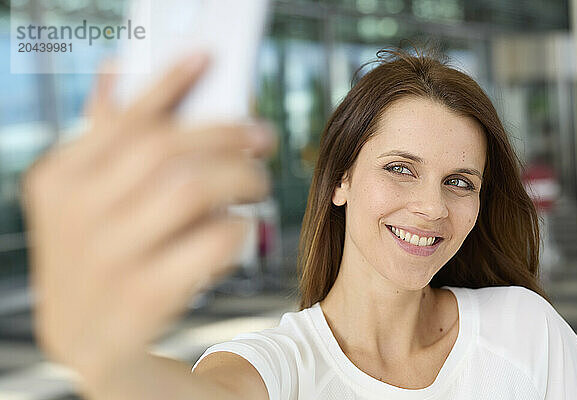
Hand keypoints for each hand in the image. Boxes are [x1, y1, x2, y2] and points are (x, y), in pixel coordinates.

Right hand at [20, 53, 275, 383]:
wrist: (88, 337)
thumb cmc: (100, 254)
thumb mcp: (87, 197)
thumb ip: (104, 137)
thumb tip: (116, 69)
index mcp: (61, 179)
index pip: (123, 118)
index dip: (169, 83)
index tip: (209, 57)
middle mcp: (76, 214)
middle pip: (166, 149)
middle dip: (226, 135)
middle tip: (262, 136)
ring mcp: (107, 257)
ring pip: (191, 190)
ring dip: (240, 177)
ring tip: (258, 182)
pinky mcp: (143, 297)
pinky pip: (210, 243)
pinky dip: (238, 228)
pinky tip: (242, 227)